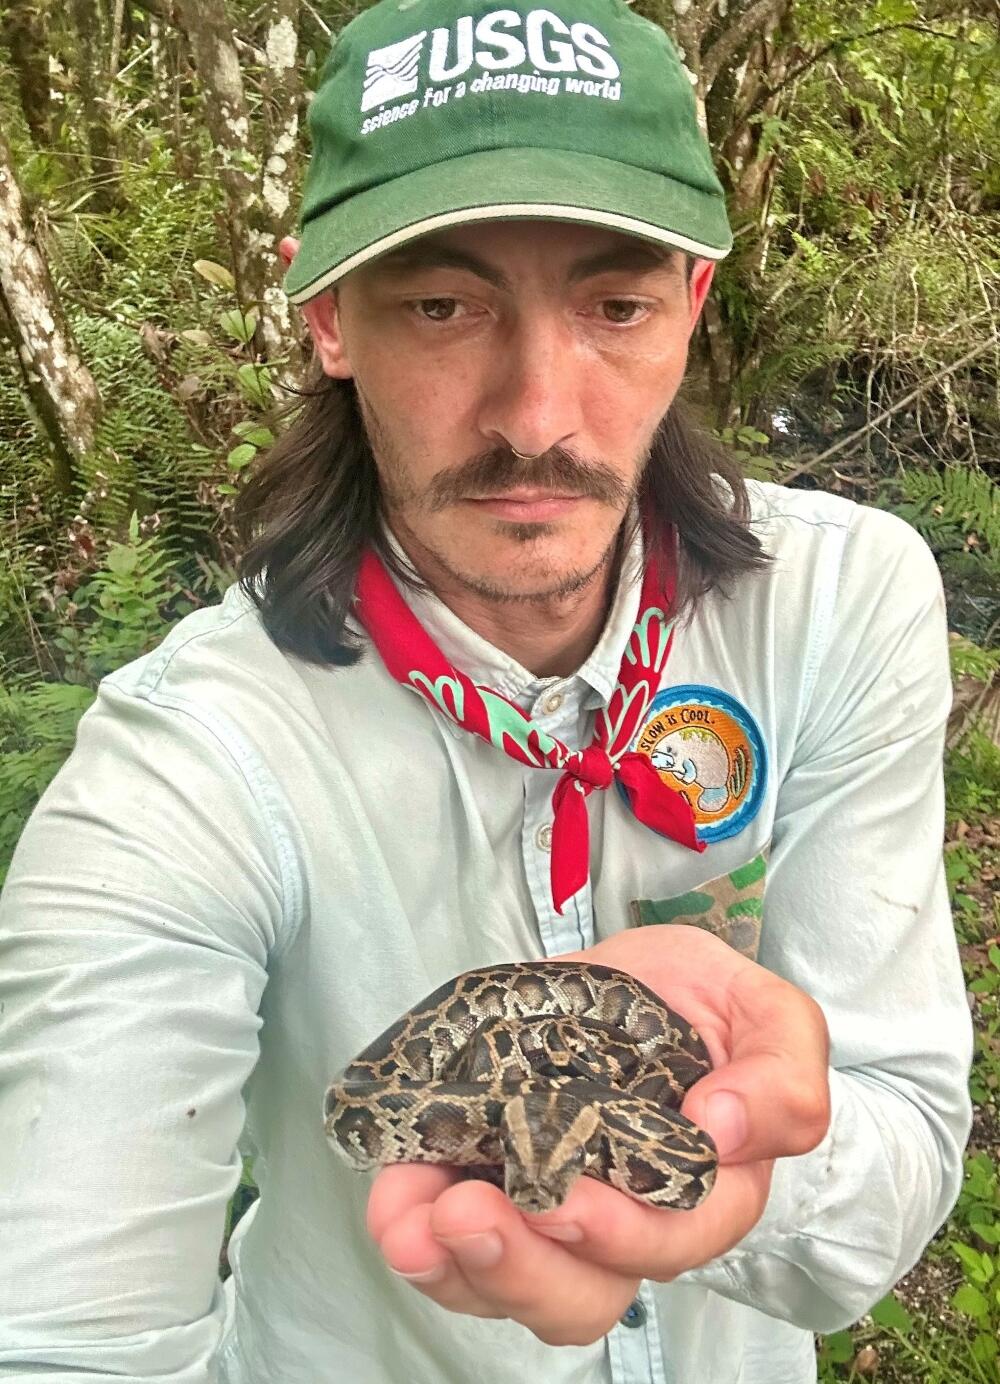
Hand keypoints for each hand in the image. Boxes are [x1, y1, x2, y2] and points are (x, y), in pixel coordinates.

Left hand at [366, 925, 830, 1345]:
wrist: (625, 980)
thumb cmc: (698, 1003)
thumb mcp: (764, 1013)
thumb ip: (780, 1072)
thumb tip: (726, 1130)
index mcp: (704, 1191)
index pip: (674, 1239)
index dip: (623, 1234)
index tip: (569, 1198)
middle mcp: (626, 1222)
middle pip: (586, 1291)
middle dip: (522, 1264)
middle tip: (470, 1211)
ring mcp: (551, 1215)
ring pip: (513, 1288)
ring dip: (459, 1266)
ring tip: (417, 1222)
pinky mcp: (488, 1189)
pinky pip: (452, 1249)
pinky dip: (414, 1234)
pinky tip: (395, 1210)